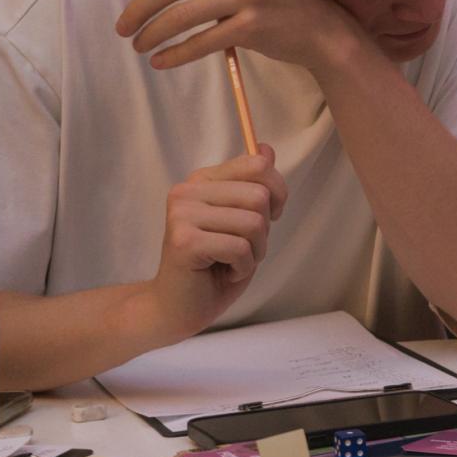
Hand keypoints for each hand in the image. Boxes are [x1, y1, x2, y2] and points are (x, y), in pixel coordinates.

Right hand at [145, 148, 288, 342]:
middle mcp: (187, 191)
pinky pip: (240, 248)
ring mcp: (182, 214)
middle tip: (241, 249)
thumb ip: (252, 186)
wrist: (179, 307)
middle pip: (260, 195)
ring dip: (254, 251)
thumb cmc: (215, 265)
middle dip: (263, 231)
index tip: (269, 216)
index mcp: (203, 180)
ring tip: (230, 261)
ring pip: (253, 223)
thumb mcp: (243, 220)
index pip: (258, 164)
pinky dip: (242, 267)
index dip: (277, 192)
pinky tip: (222, 272)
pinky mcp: (184, 241)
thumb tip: (266, 149)